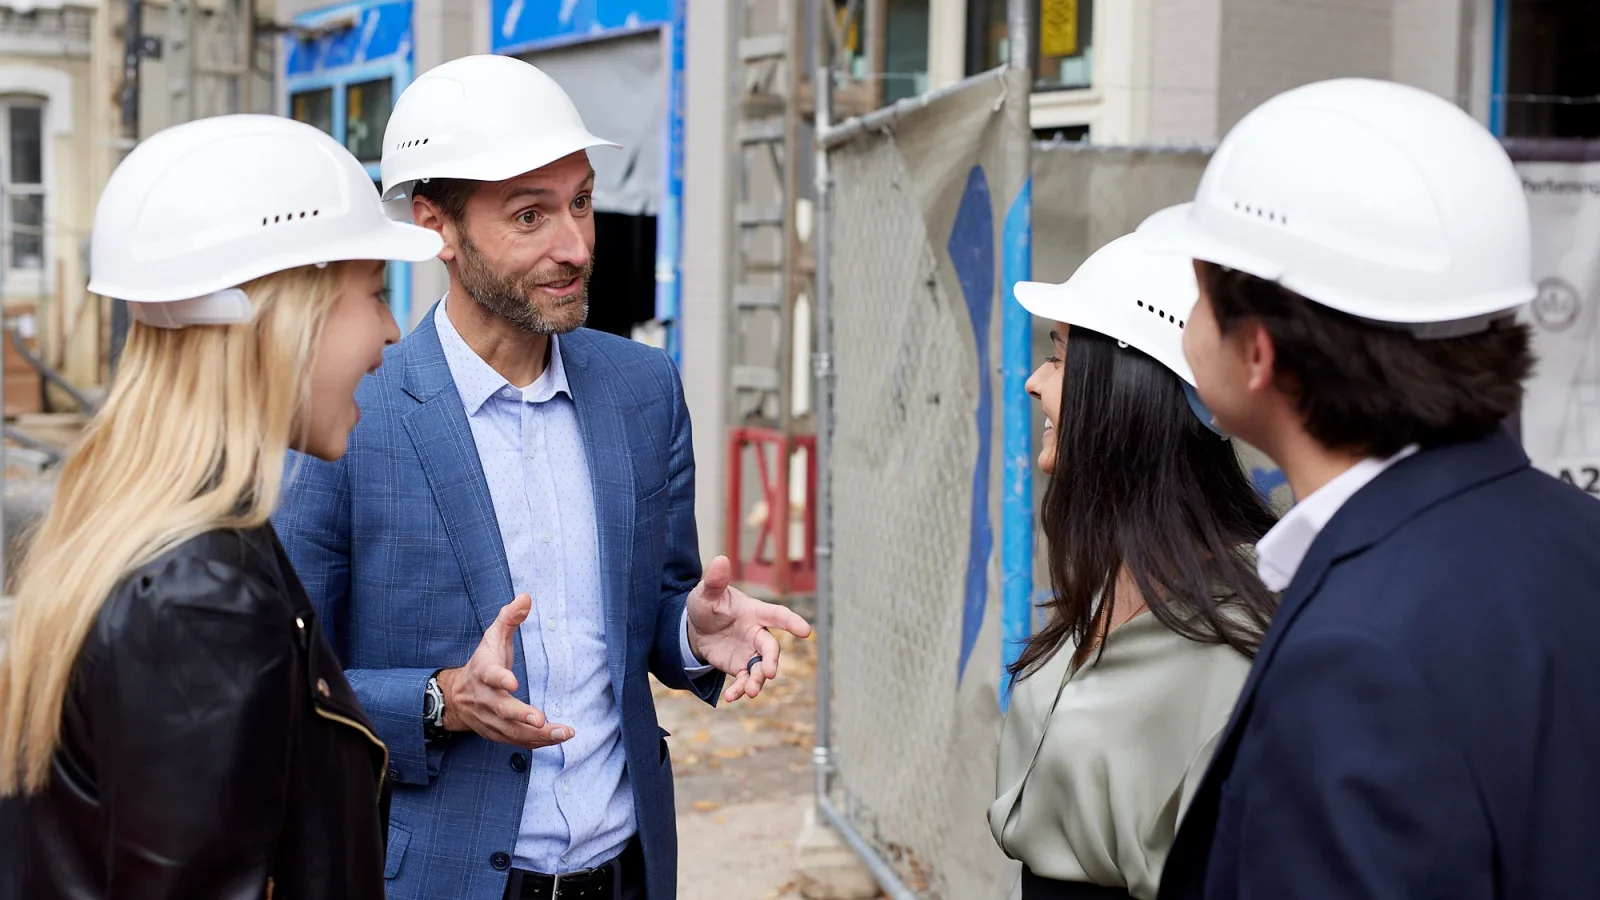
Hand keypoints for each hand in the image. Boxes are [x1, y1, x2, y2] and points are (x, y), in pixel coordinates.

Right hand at [437, 595, 573, 749]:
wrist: (456, 697)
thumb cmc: (482, 663)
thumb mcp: (492, 637)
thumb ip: (509, 618)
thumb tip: (526, 597)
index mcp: (484, 672)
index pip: (490, 675)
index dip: (500, 679)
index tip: (512, 682)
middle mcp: (486, 698)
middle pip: (502, 710)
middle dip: (521, 716)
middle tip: (541, 720)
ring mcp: (490, 719)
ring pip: (513, 732)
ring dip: (538, 735)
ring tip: (564, 733)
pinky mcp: (497, 733)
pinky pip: (517, 741)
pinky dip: (537, 743)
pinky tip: (558, 739)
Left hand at [686, 556, 813, 702]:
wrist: (696, 627)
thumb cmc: (707, 604)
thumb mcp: (706, 592)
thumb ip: (715, 580)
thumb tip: (720, 559)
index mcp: (754, 612)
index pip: (777, 615)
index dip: (791, 622)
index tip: (806, 632)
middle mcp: (756, 633)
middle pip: (770, 648)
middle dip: (771, 660)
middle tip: (769, 673)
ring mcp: (749, 652)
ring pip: (760, 668)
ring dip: (758, 680)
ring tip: (750, 691)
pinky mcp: (739, 667)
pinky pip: (744, 680)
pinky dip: (739, 689)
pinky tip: (731, 697)